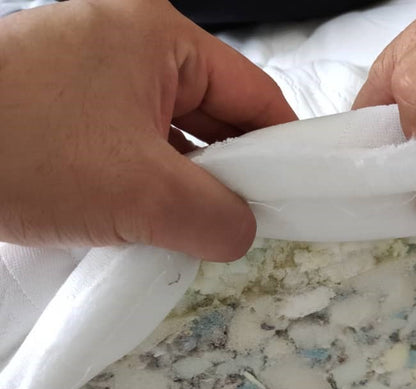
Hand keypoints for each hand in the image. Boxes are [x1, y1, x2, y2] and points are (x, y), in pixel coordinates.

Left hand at [0, 0, 295, 260]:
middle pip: (213, 110)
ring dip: (188, 176)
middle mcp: (131, 42)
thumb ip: (213, 216)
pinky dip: (151, 175)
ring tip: (198, 220)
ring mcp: (96, 70)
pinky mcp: (70, 101)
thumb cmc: (21, 152)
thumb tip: (243, 231)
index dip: (280, 142)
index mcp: (160, 36)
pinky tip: (152, 208)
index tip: (294, 187)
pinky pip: (135, 138)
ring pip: (172, 130)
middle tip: (247, 215)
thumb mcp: (139, 192)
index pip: (252, 91)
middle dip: (233, 166)